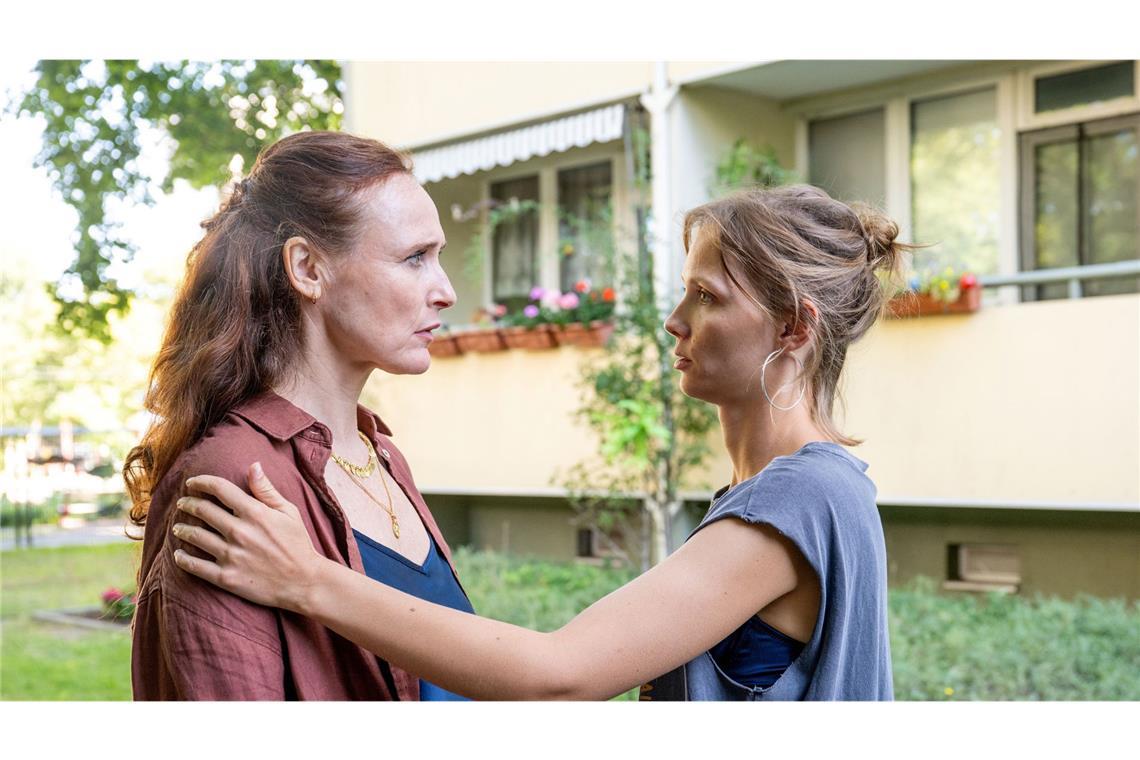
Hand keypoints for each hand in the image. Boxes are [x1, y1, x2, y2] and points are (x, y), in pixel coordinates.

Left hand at [172, 462, 324, 613]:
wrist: (304, 582)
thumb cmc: (298, 544)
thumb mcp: (288, 512)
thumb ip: (266, 490)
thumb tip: (253, 465)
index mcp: (255, 513)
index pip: (220, 489)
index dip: (202, 482)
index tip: (192, 483)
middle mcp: (240, 532)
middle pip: (203, 510)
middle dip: (187, 503)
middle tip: (182, 503)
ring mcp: (232, 555)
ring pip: (195, 536)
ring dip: (181, 529)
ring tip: (177, 527)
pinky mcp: (227, 577)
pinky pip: (195, 566)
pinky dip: (182, 559)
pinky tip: (178, 554)